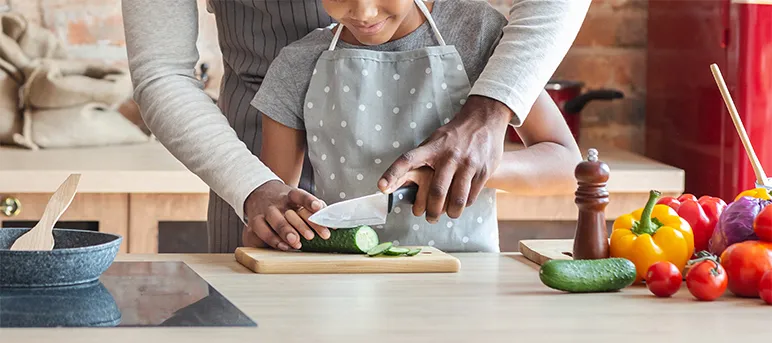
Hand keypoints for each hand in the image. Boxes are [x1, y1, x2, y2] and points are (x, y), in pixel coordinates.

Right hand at [242, 180, 329, 250]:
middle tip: (311, 236)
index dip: (309, 201)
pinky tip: (284, 246)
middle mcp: (277, 203)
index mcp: (289, 195)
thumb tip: (332, 220)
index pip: (300, 195)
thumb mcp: (297, 200)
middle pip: (288, 213)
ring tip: (297, 243)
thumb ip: (313, 209)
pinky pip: (261, 232)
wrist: (259, 193)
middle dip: (300, 225)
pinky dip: (273, 240)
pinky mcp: (255, 223)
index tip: (318, 207)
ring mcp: (265, 212)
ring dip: (285, 232)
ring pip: (273, 221)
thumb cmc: (285, 202)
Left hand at [378, 95, 511, 222]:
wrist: (484, 119)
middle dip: (432, 212)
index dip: (393, 174)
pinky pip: (470, 197)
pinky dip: (463, 205)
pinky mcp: (483, 171)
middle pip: (436, 192)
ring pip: (456, 200)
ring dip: (450, 213)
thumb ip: (420, 158)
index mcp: (432, 147)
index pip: (408, 160)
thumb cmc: (454, 135)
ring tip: (447, 214)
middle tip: (430, 218)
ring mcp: (468, 164)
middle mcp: (449, 156)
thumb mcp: (435, 140)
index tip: (382, 187)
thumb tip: (399, 182)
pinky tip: (460, 203)